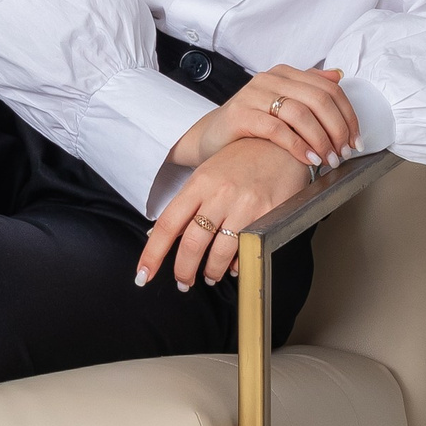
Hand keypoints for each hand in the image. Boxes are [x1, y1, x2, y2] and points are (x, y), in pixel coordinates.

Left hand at [135, 136, 313, 293]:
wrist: (282, 143)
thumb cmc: (243, 160)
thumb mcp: (209, 174)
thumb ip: (188, 205)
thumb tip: (162, 235)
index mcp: (199, 183)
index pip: (168, 224)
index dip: (152, 254)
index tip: (143, 274)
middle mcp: (219, 194)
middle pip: (192, 244)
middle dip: (183, 271)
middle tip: (183, 282)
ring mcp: (245, 205)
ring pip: (219, 253)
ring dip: (211, 272)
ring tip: (210, 276)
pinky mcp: (269, 214)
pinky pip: (247, 249)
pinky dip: (237, 264)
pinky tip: (234, 265)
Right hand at [165, 63, 361, 178]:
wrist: (212, 138)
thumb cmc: (251, 124)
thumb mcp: (282, 102)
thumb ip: (309, 87)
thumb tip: (338, 76)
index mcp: (284, 73)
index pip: (328, 89)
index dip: (348, 116)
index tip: (355, 140)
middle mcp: (269, 79)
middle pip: (318, 100)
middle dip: (338, 130)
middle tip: (344, 153)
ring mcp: (253, 95)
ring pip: (301, 113)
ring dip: (321, 140)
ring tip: (328, 160)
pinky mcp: (240, 114)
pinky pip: (277, 129)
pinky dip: (298, 146)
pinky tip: (308, 159)